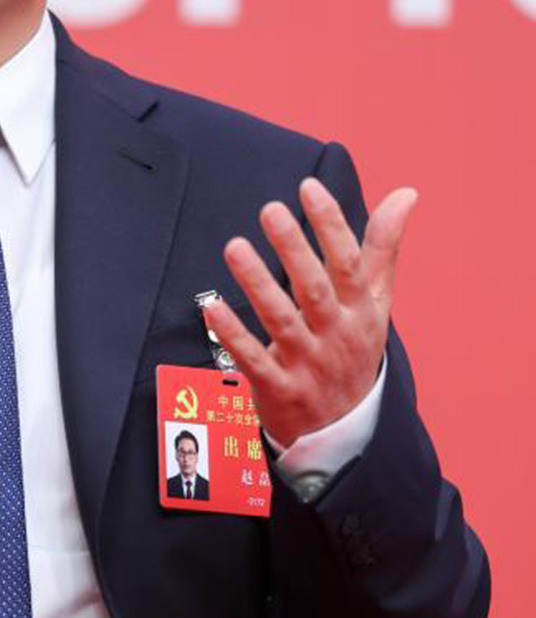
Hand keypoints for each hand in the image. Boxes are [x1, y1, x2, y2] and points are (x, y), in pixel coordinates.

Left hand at [205, 177, 417, 447]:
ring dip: (258, 284)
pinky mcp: (279, 388)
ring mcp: (308, 364)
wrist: (347, 430)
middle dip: (294, 249)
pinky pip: (254, 360)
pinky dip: (233, 335)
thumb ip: (382, 247)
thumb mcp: (376, 302)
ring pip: (281, 321)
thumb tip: (405, 193)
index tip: (310, 187)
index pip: (348, 262)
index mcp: (360, 310)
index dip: (331, 224)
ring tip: (235, 247)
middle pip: (315, 288)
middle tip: (270, 210)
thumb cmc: (355, 350)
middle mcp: (336, 335)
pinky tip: (212, 307)